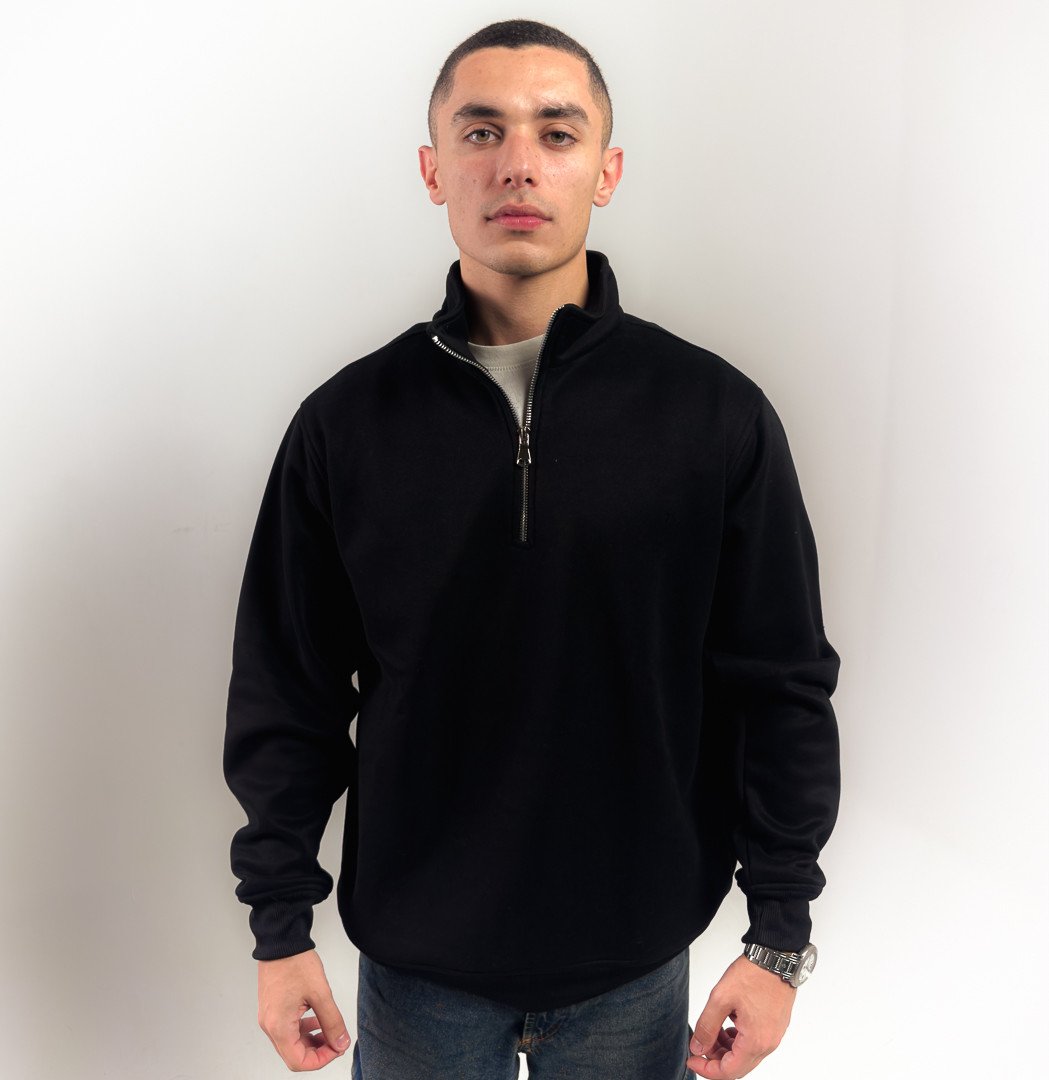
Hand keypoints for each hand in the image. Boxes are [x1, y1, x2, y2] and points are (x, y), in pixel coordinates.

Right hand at [257, 950, 350, 1070]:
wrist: (281, 941)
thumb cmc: (296, 963)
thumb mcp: (321, 994)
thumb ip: (332, 1022)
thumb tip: (340, 1042)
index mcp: (278, 1026)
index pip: (298, 1062)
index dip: (321, 1060)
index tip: (337, 1048)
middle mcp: (269, 1026)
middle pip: (294, 1055)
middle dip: (318, 1051)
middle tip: (336, 1039)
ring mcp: (269, 1017)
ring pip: (291, 1042)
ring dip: (311, 1041)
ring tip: (329, 1029)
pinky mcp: (272, 1009)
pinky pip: (287, 1029)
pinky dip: (303, 1029)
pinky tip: (317, 1019)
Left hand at [686, 955, 795, 1077]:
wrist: (775, 958)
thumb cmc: (753, 974)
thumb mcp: (720, 998)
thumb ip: (707, 1026)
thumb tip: (698, 1047)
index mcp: (755, 1041)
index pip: (729, 1072)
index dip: (707, 1070)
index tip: (692, 1059)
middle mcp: (768, 1043)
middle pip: (738, 1066)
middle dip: (715, 1059)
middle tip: (699, 1044)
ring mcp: (774, 1035)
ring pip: (746, 1055)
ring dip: (726, 1049)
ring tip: (712, 1031)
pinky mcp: (775, 1026)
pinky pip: (755, 1043)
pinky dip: (738, 1040)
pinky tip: (728, 1025)